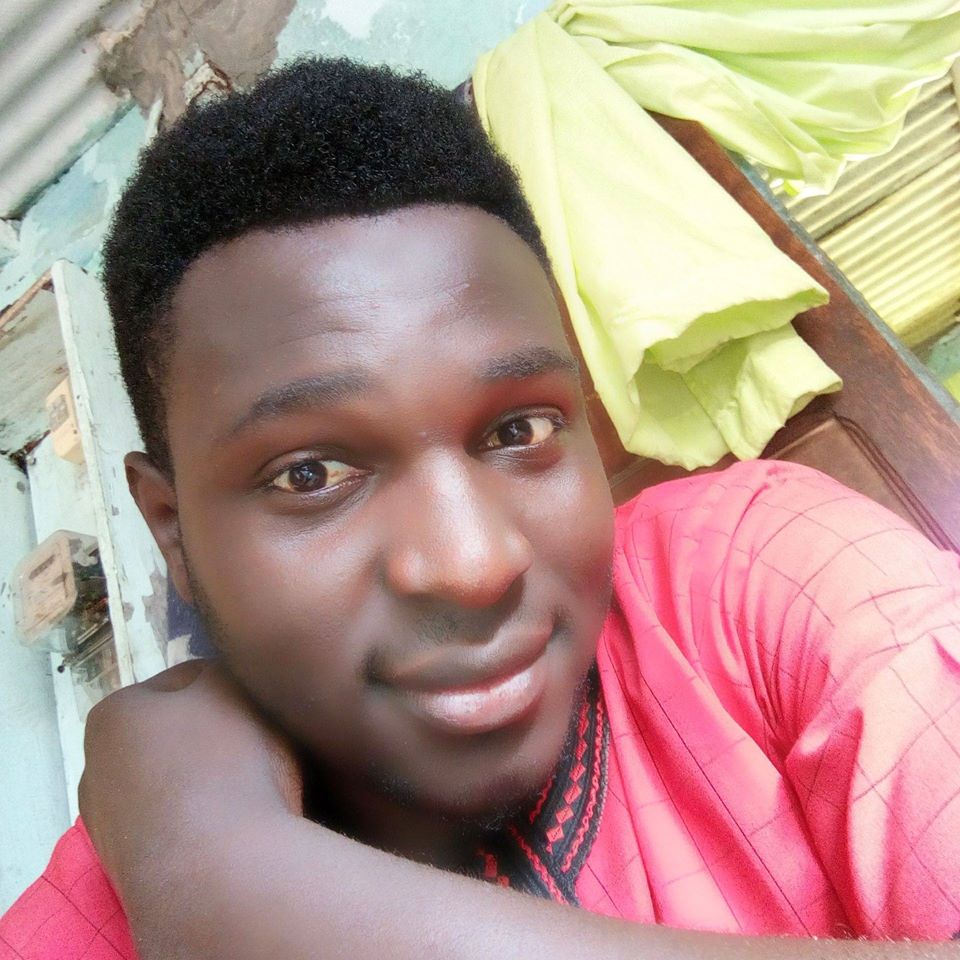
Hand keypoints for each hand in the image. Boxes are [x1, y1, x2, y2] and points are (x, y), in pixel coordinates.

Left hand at [79, 659, 302, 889]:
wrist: (219, 874)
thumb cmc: (224, 762)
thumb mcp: (231, 687)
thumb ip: (221, 670)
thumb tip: (214, 683)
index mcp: (112, 714)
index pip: (184, 680)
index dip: (232, 687)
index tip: (265, 705)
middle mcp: (98, 769)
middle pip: (176, 736)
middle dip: (217, 737)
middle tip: (266, 743)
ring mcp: (113, 827)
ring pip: (181, 785)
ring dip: (215, 782)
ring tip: (264, 786)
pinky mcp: (138, 872)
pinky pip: (186, 828)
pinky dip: (212, 822)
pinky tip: (244, 824)